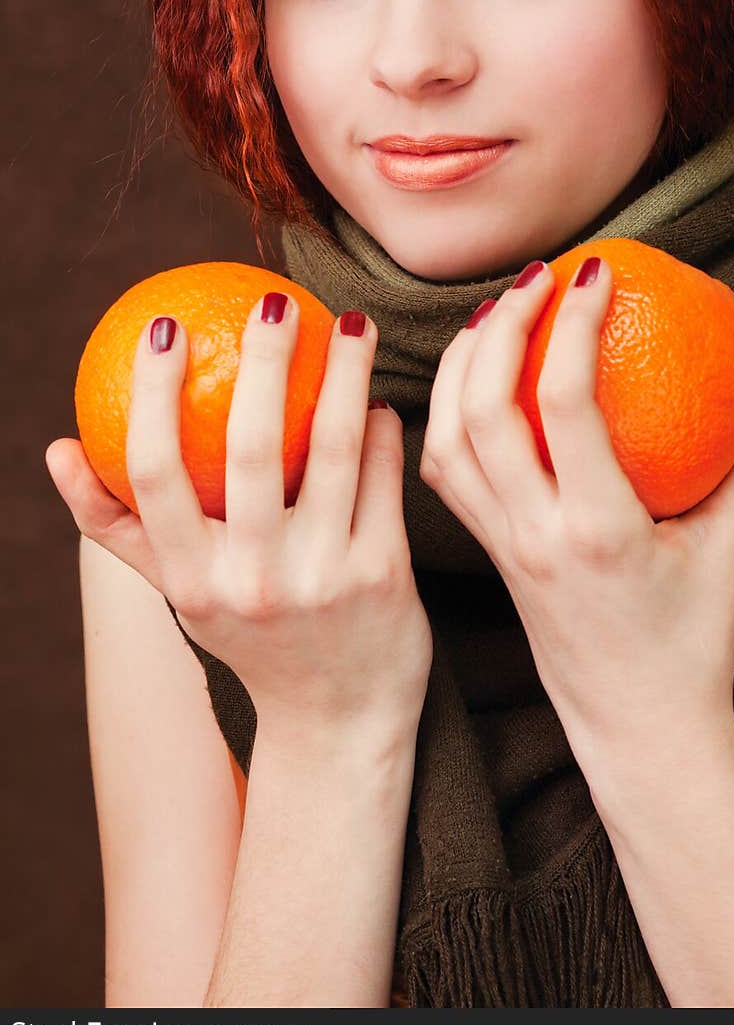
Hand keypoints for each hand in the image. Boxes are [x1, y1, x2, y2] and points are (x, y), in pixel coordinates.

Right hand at [47, 296, 432, 737]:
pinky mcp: (385, 576)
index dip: (152, 396)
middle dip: (262, 361)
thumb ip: (119, 527)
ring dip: (343, 373)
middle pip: (249, 448)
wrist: (340, 723)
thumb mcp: (181, 594)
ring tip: (349, 321)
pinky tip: (376, 395)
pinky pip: (383, 476)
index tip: (163, 327)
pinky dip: (381, 427)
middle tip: (274, 301)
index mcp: (193, 582)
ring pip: (333, 448)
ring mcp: (323, 578)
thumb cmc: (252, 640)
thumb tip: (58, 448)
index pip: (153, 475)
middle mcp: (254, 581)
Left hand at [418, 257, 733, 775]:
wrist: (634, 728)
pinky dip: (445, 415)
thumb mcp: (732, 545)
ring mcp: (500, 549)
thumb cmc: (692, 643)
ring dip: (458, 366)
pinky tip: (472, 379)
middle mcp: (535, 535)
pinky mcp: (485, 557)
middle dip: (497, 327)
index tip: (597, 271)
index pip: (564, 402)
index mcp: (599, 529)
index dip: (571, 323)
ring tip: (495, 313)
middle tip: (536, 276)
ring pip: (445, 440)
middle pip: (483, 409)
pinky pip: (443, 475)